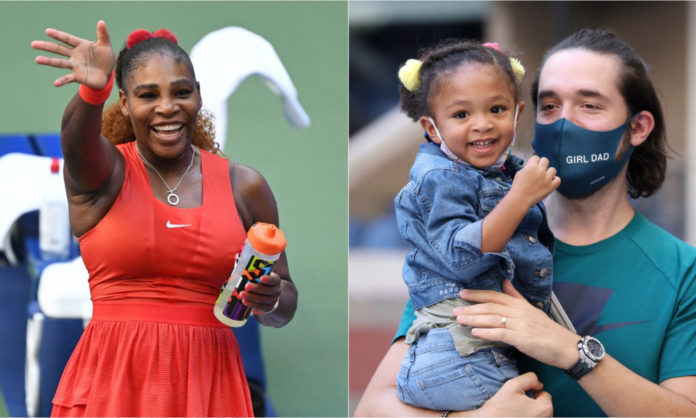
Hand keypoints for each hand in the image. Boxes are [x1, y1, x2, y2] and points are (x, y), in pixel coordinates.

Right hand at [31, 20, 114, 88]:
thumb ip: (103, 35)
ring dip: (48, 61)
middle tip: (33, 44)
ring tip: (37, 59)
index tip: (47, 31)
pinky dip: (62, 81)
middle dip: (46, 46)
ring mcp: (75, 66)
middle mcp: (75, 55)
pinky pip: (68, 78)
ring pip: (59, 63)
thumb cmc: (106, 58)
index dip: (58, 35)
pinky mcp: (78, 76)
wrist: (107, 74)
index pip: (67, 39)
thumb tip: (101, 22)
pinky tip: (55, 83)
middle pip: (58, 49)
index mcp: (80, 45)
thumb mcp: (106, 46)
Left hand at [239, 273, 281, 314]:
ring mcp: (274, 300)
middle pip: (269, 290)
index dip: (268, 279)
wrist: (265, 294)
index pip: (274, 280)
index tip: (261, 278)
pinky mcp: (269, 308)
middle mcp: (277, 291)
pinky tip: (245, 301)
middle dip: (257, 288)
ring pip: (264, 300)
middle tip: (247, 286)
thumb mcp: (259, 275)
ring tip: (242, 294)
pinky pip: (261, 307)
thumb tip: (244, 270)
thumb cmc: (259, 281)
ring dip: (252, 297)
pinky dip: (252, 304)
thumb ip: (254, 274)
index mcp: (276, 280)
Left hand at [453, 280, 578, 368]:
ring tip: (459, 320)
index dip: (477, 294)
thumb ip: (516, 296)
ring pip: (492, 319)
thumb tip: (504, 282)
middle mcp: (518, 312)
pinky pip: (500, 334)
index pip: (494, 296)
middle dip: (471, 308)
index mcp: (519, 304)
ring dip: (474, 319)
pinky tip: (474, 332)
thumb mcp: (531, 309)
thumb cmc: (546, 330)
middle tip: (454, 310)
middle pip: (490, 307)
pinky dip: (486, 332)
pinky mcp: (522, 338)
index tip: (462, 294)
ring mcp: (520, 325)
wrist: (565, 346)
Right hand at [475, 372, 552, 416]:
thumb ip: (530, 378)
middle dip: (533, 403)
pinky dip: (527, 417)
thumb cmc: (500, 407)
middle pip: (543, 406)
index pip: (545, 394)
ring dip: (530, 412)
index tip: (522, 396)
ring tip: (516, 412)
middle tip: (518, 404)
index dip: (533, 392)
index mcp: (545, 408)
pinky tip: (516, 417)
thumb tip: (538, 383)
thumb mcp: (513, 384)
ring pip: (539, 414)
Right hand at [509, 156, 559, 206]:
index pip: (536, 157)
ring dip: (549, 173)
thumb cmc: (518, 187)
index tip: (533, 167)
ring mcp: (546, 179)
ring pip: (553, 169)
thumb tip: (534, 165)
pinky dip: (554, 180)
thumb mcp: (520, 173)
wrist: (520, 199)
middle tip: (538, 171)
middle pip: (545, 160)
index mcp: (531, 166)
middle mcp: (540, 171)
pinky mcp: (551, 186)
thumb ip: (528, 167)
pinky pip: (558, 179)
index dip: (534, 162)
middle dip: (542, 165)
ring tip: (544, 178)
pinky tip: (549, 182)